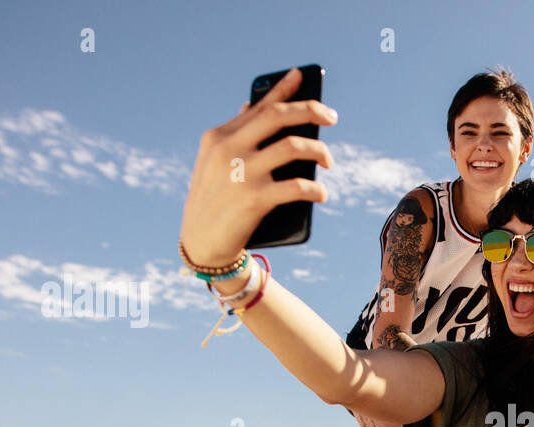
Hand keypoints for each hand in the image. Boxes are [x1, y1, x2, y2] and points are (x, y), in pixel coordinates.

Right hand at [179, 68, 337, 264]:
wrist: (201, 243)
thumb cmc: (213, 201)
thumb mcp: (213, 162)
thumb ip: (233, 135)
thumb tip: (250, 105)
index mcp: (218, 136)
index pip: (257, 106)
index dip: (282, 88)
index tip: (301, 75)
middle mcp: (228, 148)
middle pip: (278, 116)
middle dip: (310, 110)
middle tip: (331, 117)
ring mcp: (241, 172)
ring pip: (293, 147)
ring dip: (318, 151)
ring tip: (328, 160)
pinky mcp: (254, 198)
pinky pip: (297, 186)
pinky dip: (315, 189)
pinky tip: (321, 193)